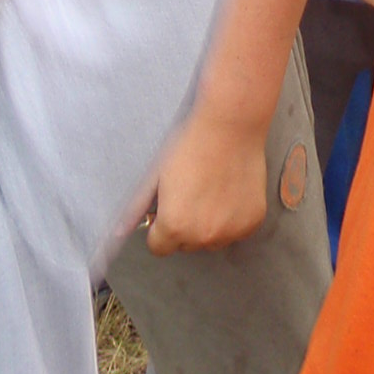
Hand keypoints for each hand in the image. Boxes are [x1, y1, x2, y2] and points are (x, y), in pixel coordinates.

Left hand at [142, 108, 268, 253]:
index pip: (159, 247)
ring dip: (209, 225)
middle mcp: (203, 237)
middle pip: (186, 244)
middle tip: (191, 194)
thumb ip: (138, 207)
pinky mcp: (253, 222)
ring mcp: (231, 232)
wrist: (230, 125)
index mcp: (175, 226)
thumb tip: (120, 231)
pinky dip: (233, 218)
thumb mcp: (156, 174)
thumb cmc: (189, 144)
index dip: (160, 228)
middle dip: (185, 226)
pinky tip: (230, 190)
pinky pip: (236, 230)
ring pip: (213, 240)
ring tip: (212, 191)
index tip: (166, 209)